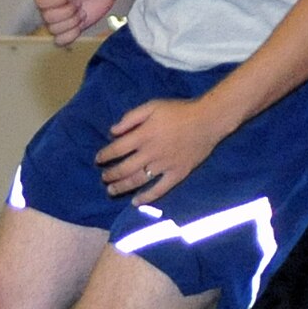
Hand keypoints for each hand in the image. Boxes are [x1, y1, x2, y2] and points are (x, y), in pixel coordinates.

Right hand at [35, 0, 116, 46]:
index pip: (41, 2)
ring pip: (54, 30)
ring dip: (73, 22)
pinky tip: (80, 24)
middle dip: (69, 11)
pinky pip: (60, 41)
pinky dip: (72, 34)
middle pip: (48, 18)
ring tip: (81, 12)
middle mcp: (48, 7)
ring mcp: (57, 20)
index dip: (58, 0)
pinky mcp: (67, 30)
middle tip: (79, 2)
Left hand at [95, 96, 230, 205]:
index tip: (98, 159)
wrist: (209, 120)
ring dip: (122, 187)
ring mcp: (164, 165)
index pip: (117, 149)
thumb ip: (131, 118)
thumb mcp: (152, 106)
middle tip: (103, 178)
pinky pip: (160, 189)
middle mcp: (151, 153)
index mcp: (143, 136)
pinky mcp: (178, 174)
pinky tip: (136, 202)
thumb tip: (112, 131)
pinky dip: (147, 197)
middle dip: (110, 175)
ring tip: (111, 190)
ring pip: (138, 180)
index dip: (104, 155)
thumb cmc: (179, 111)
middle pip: (124, 168)